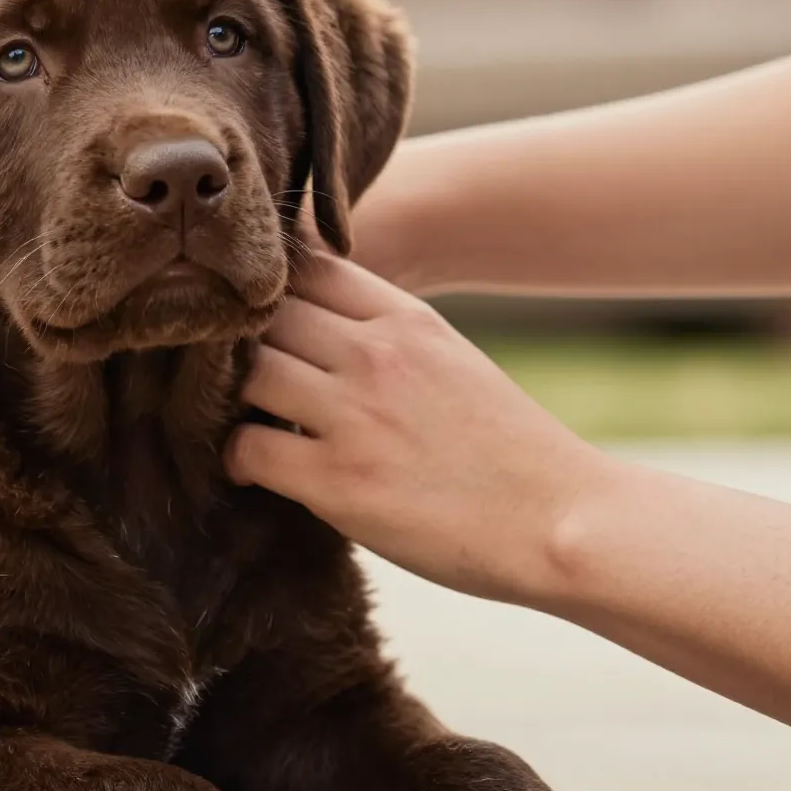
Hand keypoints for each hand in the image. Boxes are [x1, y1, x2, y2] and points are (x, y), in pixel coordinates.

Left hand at [227, 254, 607, 603]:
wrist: (566, 523)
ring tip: (239, 418)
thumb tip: (311, 330)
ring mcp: (356, 415)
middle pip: (263, 314)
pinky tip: (251, 468)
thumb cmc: (509, 451)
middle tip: (224, 374)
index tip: (251, 318)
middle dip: (238, 341)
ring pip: (245, 372)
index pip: (304, 267)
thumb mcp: (452, 360)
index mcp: (408, 320)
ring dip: (229, 396)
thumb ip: (387, 338)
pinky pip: (247, 446)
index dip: (267, 289)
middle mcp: (377, 354)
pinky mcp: (339, 480)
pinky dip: (236, 457)